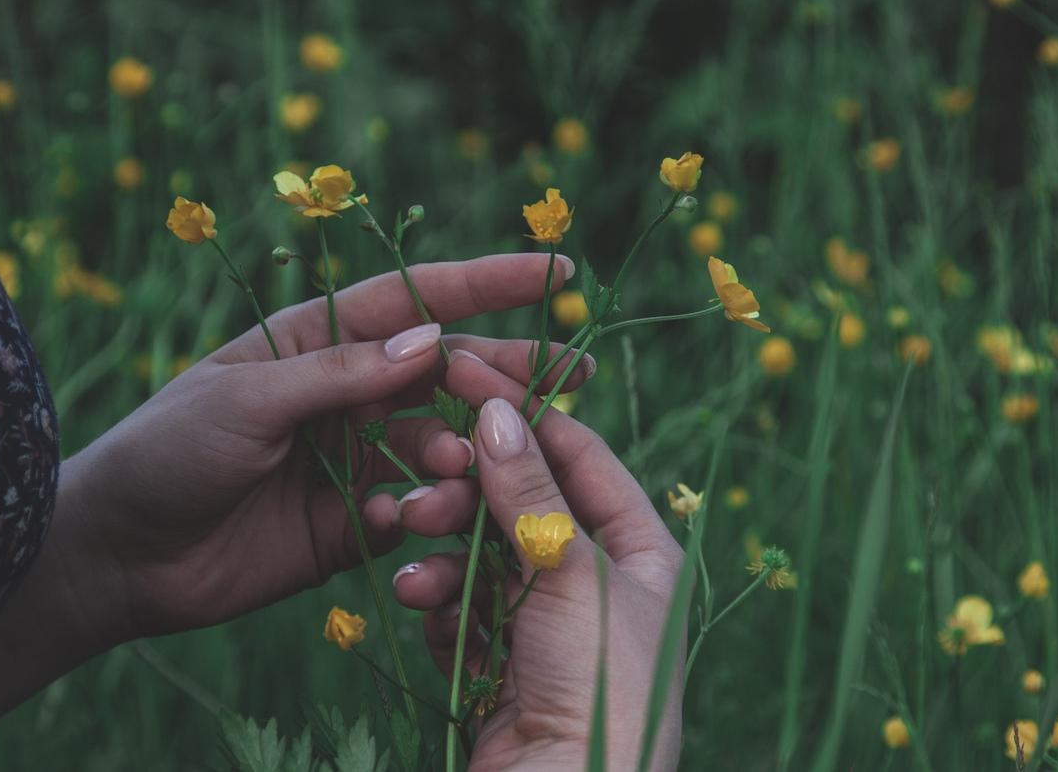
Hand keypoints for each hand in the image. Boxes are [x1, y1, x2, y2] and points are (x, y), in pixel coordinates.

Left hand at [64, 253, 590, 642]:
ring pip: (443, 446)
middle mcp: (349, 394)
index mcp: (320, 342)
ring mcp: (356, 458)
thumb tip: (434, 339)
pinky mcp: (356, 522)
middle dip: (509, 373)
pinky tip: (402, 524)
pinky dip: (424, 516)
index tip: (556, 269)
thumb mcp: (246, 399)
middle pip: (448, 374)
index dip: (489, 282)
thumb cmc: (167, 451)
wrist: (118, 555)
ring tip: (470, 472)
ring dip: (466, 457)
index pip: (417, 301)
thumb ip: (340, 374)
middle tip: (571, 379)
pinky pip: (417, 512)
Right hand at [392, 354, 686, 770]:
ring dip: (444, 552)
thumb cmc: (601, 683)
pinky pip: (460, 609)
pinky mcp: (500, 664)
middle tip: (422, 477)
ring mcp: (545, 626)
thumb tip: (497, 410)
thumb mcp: (572, 572)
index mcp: (640, 551)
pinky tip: (417, 600)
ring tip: (417, 569)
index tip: (463, 375)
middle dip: (469, 492)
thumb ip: (530, 492)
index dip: (523, 415)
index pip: (579, 458)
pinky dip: (437, 600)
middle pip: (522, 505)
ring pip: (481, 557)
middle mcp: (595, 582)